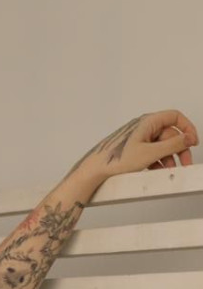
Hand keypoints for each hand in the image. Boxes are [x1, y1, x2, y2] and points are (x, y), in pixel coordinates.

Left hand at [64, 109, 198, 189]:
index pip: (174, 117)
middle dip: (179, 149)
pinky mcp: (135, 148)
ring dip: (169, 157)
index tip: (193, 142)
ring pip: (162, 145)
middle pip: (170, 134)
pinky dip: (159, 161)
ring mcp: (139, 138)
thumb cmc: (116, 160)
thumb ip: (173, 145)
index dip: (187, 128)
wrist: (95, 171)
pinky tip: (159, 171)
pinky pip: (152, 152)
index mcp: (147, 122)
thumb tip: (189, 138)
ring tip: (171, 170)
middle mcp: (144, 127)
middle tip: (184, 163)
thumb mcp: (150, 153)